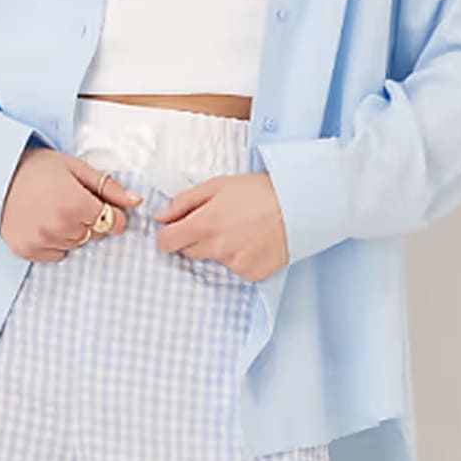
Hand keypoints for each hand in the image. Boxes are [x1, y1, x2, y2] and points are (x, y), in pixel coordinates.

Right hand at [0, 143, 143, 262]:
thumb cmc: (39, 168)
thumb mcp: (77, 168)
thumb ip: (109, 187)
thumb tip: (136, 202)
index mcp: (76, 204)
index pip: (114, 223)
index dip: (112, 213)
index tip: (99, 204)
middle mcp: (60, 227)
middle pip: (95, 234)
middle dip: (90, 220)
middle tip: (70, 201)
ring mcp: (42, 241)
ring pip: (76, 244)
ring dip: (72, 231)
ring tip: (54, 210)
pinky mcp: (26, 251)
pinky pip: (56, 255)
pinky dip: (54, 242)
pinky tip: (43, 222)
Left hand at [152, 172, 287, 281]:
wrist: (299, 206)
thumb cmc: (259, 191)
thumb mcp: (217, 185)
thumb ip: (184, 201)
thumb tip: (161, 217)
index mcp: (204, 224)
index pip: (166, 242)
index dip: (169, 233)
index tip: (178, 227)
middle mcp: (217, 248)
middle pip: (187, 252)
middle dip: (195, 238)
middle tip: (218, 222)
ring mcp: (235, 265)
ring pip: (213, 260)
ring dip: (219, 248)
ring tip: (241, 228)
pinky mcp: (251, 274)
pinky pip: (234, 269)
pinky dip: (239, 257)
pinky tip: (253, 241)